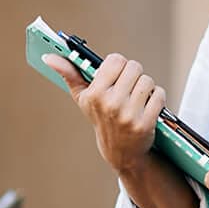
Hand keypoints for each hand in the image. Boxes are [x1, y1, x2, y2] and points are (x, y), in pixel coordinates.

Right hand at [46, 51, 165, 175]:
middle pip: (134, 67)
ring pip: (148, 80)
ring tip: (138, 97)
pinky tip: (149, 106)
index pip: (115, 60)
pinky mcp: (146, 123)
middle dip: (134, 75)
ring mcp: (128, 115)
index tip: (117, 74)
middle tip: (129, 87)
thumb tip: (49, 56)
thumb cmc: (101, 117)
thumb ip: (69, 74)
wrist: (120, 151)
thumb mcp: (84, 98)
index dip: (119, 65)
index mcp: (94, 95)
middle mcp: (110, 104)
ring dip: (146, 87)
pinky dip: (157, 97)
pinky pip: (159, 94)